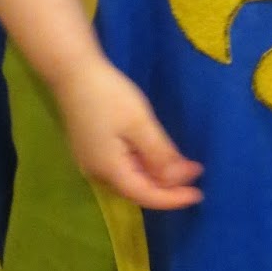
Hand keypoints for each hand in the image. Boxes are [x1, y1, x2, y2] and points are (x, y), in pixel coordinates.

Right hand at [53, 56, 202, 210]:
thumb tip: (181, 179)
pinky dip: (143, 165)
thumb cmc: (108, 96)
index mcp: (109, 171)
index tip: (199, 194)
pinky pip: (121, 166)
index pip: (146, 196)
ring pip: (129, 178)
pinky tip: (156, 155)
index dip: (173, 198)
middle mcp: (97, 173)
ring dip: (156, 176)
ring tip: (181, 167)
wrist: (72, 72)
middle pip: (137, 190)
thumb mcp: (140, 123)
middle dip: (167, 187)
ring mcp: (91, 161)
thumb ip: (160, 154)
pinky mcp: (91, 148)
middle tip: (195, 174)